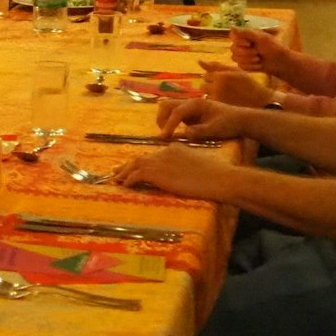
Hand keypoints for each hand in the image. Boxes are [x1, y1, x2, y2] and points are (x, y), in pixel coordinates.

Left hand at [114, 146, 231, 199]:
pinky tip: (125, 186)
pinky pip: (136, 176)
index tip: (135, 167)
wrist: (219, 178)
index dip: (143, 162)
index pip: (154, 154)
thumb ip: (186, 168)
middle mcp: (165, 151)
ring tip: (116, 180)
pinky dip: (129, 181)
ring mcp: (160, 161)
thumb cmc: (217, 175)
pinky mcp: (157, 172)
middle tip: (117, 172)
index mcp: (175, 148)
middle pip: (141, 158)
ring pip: (135, 165)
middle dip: (128, 165)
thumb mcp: (199, 167)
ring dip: (124, 173)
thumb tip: (182, 176)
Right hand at [156, 97, 251, 140]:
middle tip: (164, 135)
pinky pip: (174, 114)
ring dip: (164, 119)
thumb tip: (185, 133)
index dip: (169, 124)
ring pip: (168, 108)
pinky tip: (173, 133)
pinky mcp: (189, 114)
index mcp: (197, 104)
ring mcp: (189, 107)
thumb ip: (201, 131)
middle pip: (167, 105)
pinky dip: (169, 121)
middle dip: (162, 119)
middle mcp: (190, 103)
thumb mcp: (216, 130)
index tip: (164, 137)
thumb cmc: (229, 124)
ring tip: (167, 134)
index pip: (177, 112)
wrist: (240, 120)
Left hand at [199, 65, 273, 108]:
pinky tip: (226, 103)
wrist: (260, 102)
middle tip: (224, 91)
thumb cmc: (248, 84)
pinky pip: (210, 104)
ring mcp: (217, 99)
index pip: (206, 75)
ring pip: (206, 96)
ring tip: (225, 97)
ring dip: (211, 96)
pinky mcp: (219, 108)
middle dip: (210, 88)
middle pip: (203, 86)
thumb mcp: (235, 71)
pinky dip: (215, 104)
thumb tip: (199, 61)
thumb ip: (217, 66)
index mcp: (221, 75)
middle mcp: (217, 87)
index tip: (224, 82)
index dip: (214, 79)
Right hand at [229, 27, 290, 73]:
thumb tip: (231, 26)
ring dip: (249, 60)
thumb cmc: (273, 47)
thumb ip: (246, 33)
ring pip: (235, 58)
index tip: (249, 43)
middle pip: (233, 49)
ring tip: (259, 59)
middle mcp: (242, 45)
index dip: (239, 42)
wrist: (280, 62)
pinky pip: (241, 66)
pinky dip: (251, 66)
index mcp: (246, 36)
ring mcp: (242, 55)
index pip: (233, 37)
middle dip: (246, 52)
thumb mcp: (261, 38)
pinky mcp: (244, 65)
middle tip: (258, 52)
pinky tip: (259, 65)